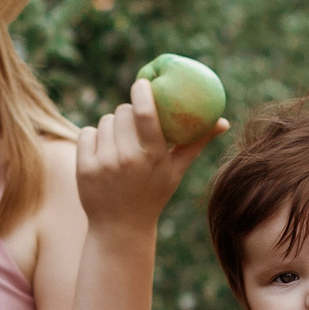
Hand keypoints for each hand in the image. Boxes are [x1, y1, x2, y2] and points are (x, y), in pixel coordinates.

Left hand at [75, 77, 227, 235]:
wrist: (121, 227)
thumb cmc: (153, 194)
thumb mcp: (177, 170)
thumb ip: (197, 143)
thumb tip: (224, 121)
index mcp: (153, 156)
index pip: (146, 114)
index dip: (142, 92)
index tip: (143, 82)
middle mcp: (127, 159)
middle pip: (122, 112)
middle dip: (128, 113)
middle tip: (133, 124)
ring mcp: (104, 164)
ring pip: (104, 121)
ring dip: (112, 127)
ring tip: (120, 145)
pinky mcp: (84, 168)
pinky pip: (86, 133)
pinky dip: (93, 138)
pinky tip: (103, 153)